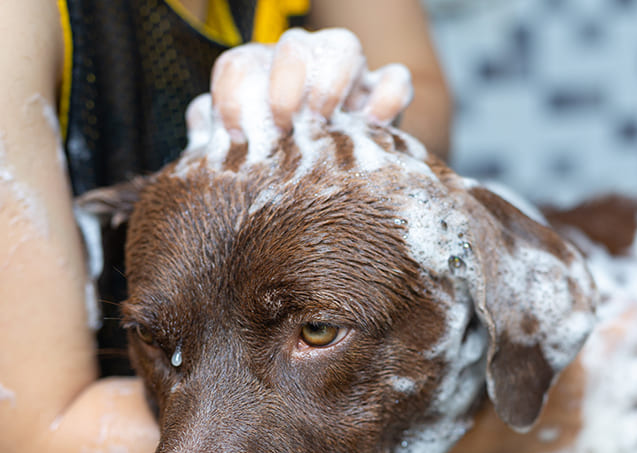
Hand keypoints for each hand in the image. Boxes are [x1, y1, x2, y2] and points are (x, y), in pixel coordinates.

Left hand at [195, 28, 413, 144]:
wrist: (334, 185)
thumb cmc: (279, 165)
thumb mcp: (246, 153)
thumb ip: (218, 135)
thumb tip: (202, 123)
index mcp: (261, 74)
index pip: (239, 65)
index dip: (233, 97)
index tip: (237, 138)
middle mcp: (304, 64)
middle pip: (293, 45)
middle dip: (285, 85)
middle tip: (283, 127)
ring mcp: (348, 76)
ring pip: (344, 46)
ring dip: (331, 82)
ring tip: (324, 122)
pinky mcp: (385, 95)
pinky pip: (395, 80)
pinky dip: (387, 98)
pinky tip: (374, 127)